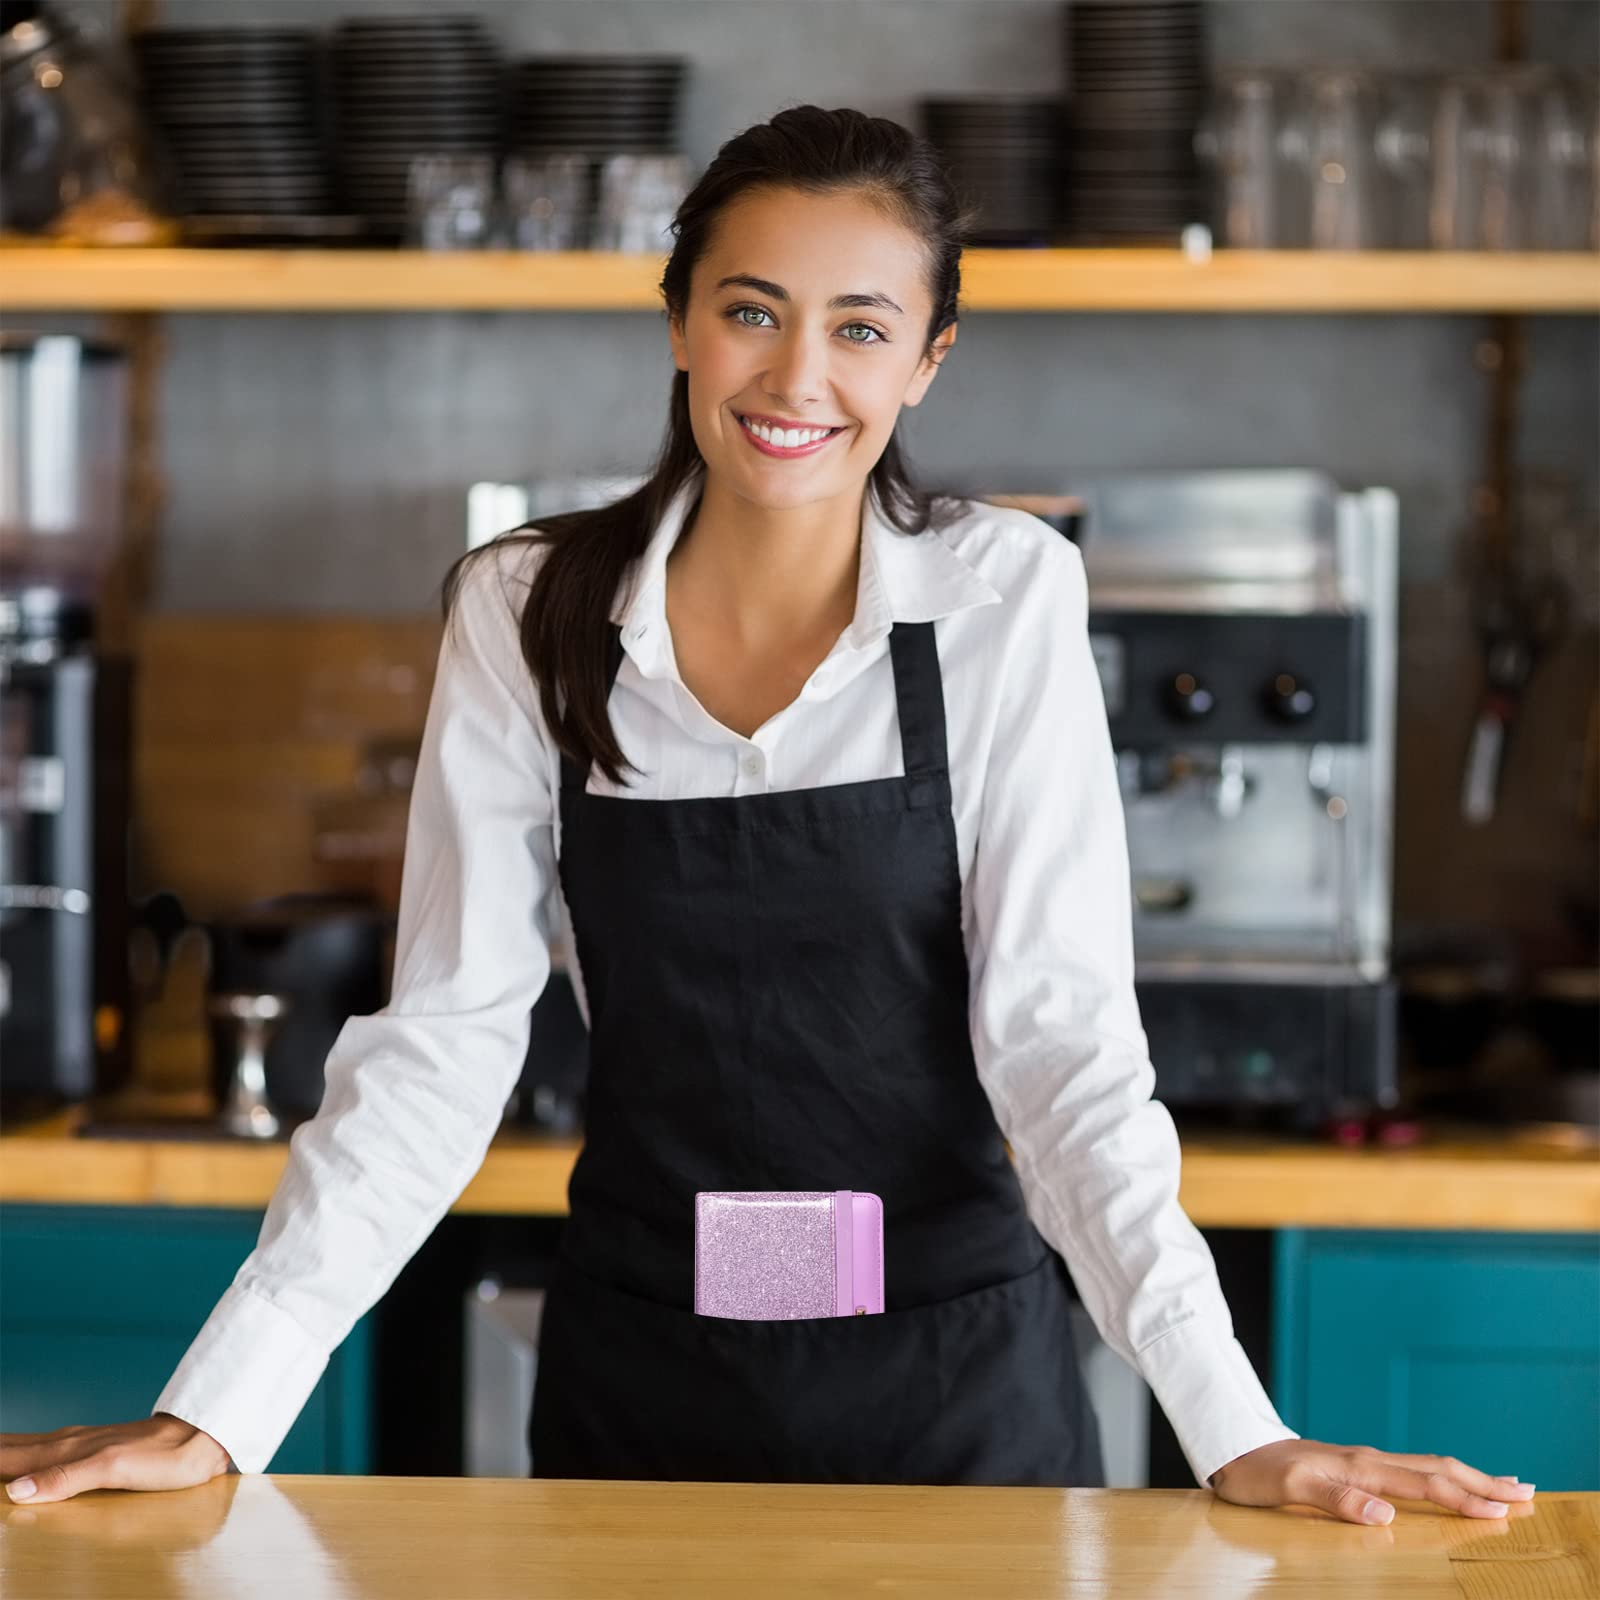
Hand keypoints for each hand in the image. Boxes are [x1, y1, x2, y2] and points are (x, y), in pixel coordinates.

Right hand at [1, 1413, 232, 1504]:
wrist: (204, 1439)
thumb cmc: (165, 1458)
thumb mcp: (113, 1470)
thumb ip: (66, 1478)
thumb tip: (16, 1489)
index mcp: (69, 1450)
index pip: (12, 1456)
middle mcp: (72, 1443)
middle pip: (17, 1447)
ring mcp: (86, 1444)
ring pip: (33, 1446)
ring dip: (8, 1450)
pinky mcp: (100, 1450)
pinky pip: (51, 1451)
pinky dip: (30, 1453)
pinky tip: (33, 1458)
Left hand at [1209, 1439, 1536, 1524]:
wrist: (1232, 1447)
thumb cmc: (1256, 1473)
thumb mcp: (1288, 1490)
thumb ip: (1336, 1500)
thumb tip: (1386, 1514)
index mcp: (1360, 1466)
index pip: (1425, 1482)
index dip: (1466, 1497)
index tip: (1504, 1510)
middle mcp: (1368, 1459)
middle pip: (1437, 1467)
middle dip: (1483, 1481)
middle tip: (1527, 1492)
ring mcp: (1362, 1460)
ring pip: (1426, 1465)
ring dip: (1467, 1476)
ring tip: (1502, 1485)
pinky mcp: (1354, 1466)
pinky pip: (1409, 1470)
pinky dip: (1440, 1476)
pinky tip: (1445, 1482)